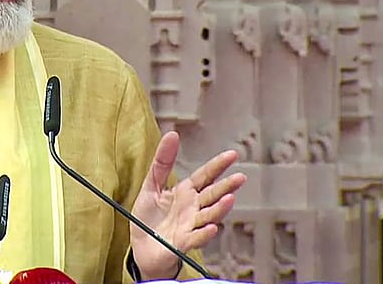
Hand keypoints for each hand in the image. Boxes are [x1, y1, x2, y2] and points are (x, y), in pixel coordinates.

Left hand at [130, 131, 245, 279]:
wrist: (142, 248)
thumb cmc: (148, 217)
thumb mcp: (151, 185)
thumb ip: (162, 162)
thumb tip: (171, 135)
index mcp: (186, 192)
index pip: (205, 176)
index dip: (218, 165)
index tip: (232, 155)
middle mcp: (193, 208)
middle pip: (212, 195)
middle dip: (226, 187)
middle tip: (240, 178)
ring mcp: (191, 225)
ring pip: (209, 215)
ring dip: (220, 208)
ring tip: (229, 199)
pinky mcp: (184, 242)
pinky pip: (197, 237)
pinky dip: (205, 233)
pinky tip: (212, 226)